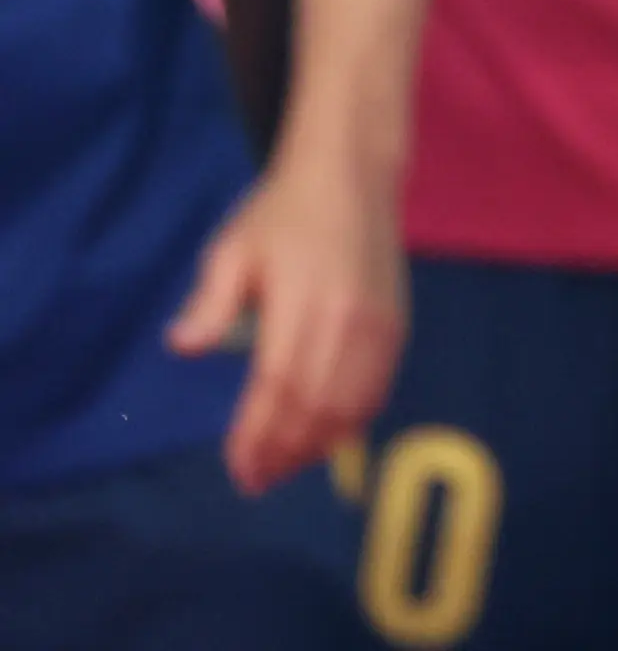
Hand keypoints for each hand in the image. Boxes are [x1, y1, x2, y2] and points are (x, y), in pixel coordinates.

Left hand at [165, 148, 408, 494]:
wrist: (353, 176)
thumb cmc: (283, 214)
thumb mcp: (233, 250)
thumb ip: (210, 302)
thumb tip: (182, 345)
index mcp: (304, 304)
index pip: (278, 387)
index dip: (257, 435)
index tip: (237, 466)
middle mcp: (348, 322)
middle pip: (317, 406)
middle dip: (285, 451)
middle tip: (255, 480)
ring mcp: (379, 326)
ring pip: (351, 405)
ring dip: (317, 445)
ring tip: (285, 467)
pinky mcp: (397, 326)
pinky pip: (377, 389)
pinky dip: (352, 422)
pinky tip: (327, 436)